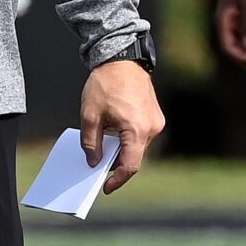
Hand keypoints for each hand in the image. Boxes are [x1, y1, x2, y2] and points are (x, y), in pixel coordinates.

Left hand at [80, 58, 165, 194]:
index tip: (105, 187)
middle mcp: (152, 128)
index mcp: (137, 130)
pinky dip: (128, 138)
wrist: (122, 58)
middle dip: (116, 163)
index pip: (130, 165)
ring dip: (122, 149)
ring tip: (104, 146)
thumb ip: (91, 142)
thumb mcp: (90, 115)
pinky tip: (114, 133)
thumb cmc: (106, 83)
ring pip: (138, 146)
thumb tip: (93, 161)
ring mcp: (156, 121)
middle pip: (135, 156)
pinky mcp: (155, 115)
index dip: (117, 180)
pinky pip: (141, 135)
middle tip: (98, 164)